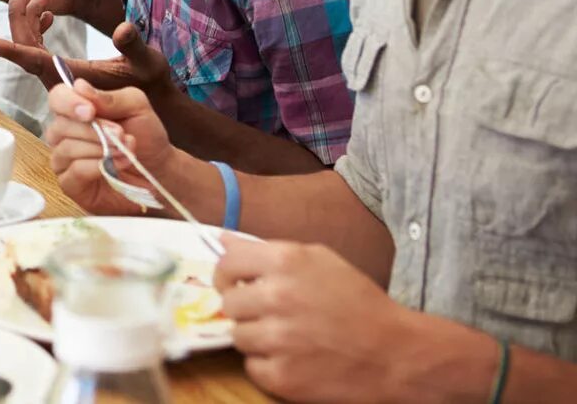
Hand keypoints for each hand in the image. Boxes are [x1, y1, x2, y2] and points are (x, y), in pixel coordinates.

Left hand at [0, 0, 169, 98]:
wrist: (150, 105)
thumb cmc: (151, 83)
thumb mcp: (148, 62)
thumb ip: (133, 45)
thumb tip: (123, 28)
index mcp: (74, 77)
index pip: (36, 61)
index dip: (12, 50)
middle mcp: (60, 79)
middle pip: (26, 49)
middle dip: (19, 18)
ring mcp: (58, 77)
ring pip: (29, 49)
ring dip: (29, 22)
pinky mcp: (61, 73)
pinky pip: (38, 52)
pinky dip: (37, 30)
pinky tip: (48, 16)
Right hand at [43, 78, 176, 214]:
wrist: (159, 171)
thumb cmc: (146, 137)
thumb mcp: (136, 107)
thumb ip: (109, 97)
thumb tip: (80, 87)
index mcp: (76, 109)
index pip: (57, 98)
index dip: (69, 103)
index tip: (90, 111)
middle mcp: (64, 133)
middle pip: (60, 125)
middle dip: (95, 130)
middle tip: (120, 134)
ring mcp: (64, 159)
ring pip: (67, 148)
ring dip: (100, 148)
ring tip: (124, 150)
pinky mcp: (69, 183)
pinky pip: (74, 170)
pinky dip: (98, 166)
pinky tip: (117, 165)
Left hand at [216, 236, 418, 401]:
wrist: (396, 354)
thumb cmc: (358, 302)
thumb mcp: (319, 260)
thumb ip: (268, 250)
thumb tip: (222, 241)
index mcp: (285, 262)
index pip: (226, 263)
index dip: (228, 275)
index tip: (236, 284)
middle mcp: (276, 297)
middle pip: (229, 302)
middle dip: (245, 308)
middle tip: (269, 314)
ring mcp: (277, 340)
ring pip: (238, 336)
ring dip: (256, 338)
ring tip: (286, 338)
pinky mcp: (281, 377)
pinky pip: (252, 367)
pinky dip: (268, 365)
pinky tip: (293, 359)